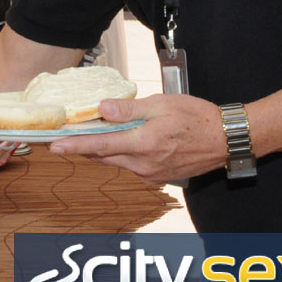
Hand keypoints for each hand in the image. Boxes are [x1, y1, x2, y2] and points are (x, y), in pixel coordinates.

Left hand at [49, 94, 227, 182]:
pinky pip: (131, 166)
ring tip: (91, 134)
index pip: (100, 146)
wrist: (227, 140)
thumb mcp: (162, 104)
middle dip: (82, 147)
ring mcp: (152, 173)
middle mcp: (145, 164)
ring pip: (116, 161)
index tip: (54, 146)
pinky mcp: (158, 176)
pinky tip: (122, 141)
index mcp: (145, 144)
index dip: (74, 145)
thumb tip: (103, 109)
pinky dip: (121, 154)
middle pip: (103, 156)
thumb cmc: (198, 118)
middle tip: (63, 137)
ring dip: (102, 150)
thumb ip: (130, 109)